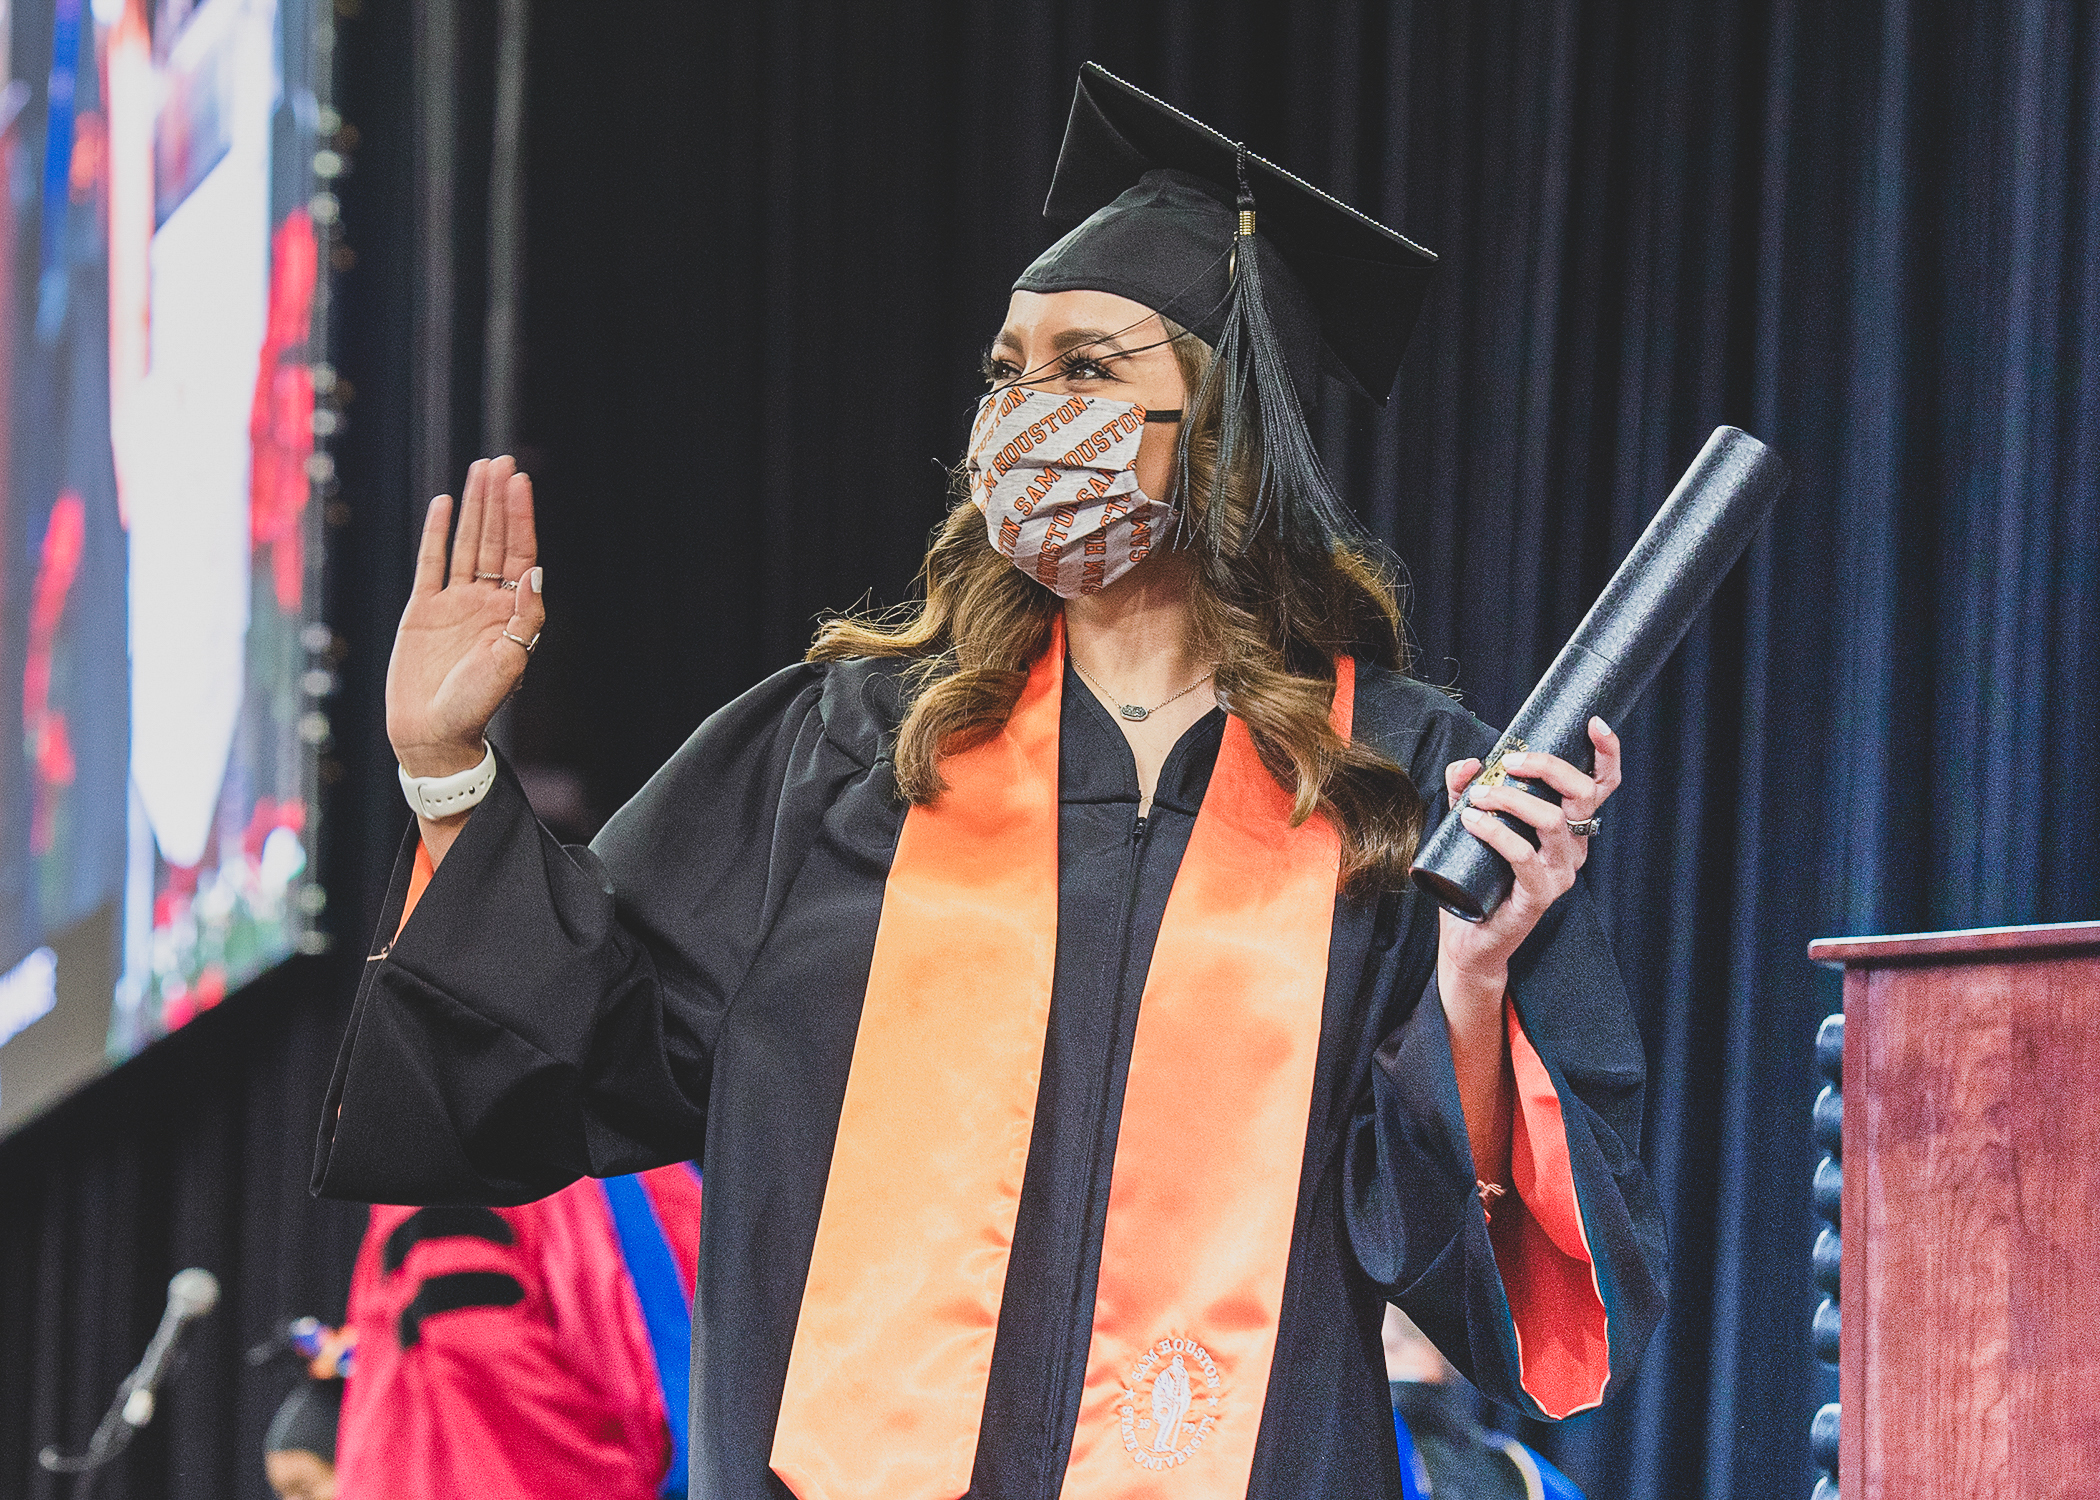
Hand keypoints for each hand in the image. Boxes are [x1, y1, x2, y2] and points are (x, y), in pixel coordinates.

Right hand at [386, 456, 544, 779]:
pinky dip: (438, 534)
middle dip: (498, 501)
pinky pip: (432, 563)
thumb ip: (525, 618)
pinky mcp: (423, 610)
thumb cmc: (476, 704)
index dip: (520, 517)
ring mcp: (454, 602)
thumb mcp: (510, 662)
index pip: (519, 554)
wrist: (432, 732)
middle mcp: (485, 601)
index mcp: (510, 612)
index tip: (520, 481)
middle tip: (501, 461)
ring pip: (466, 544)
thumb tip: (536, 572)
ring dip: (473, 508)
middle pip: (494, 540)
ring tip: (479, 469)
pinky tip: (445, 504)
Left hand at [1436, 717, 1623, 996]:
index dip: (1606, 753)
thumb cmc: (1477, 877)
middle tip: (1508, 762)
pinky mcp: (1539, 895)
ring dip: (1512, 799)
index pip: (1601, 786)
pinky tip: (1471, 820)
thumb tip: (1468, 764)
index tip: (1594, 723)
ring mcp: (1561, 873)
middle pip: (1583, 793)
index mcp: (1568, 826)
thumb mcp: (1470, 823)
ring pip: (1552, 820)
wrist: (1469, 939)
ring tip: (1477, 797)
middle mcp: (1574, 847)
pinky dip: (1495, 831)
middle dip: (1547, 767)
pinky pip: (1523, 855)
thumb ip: (1468, 789)